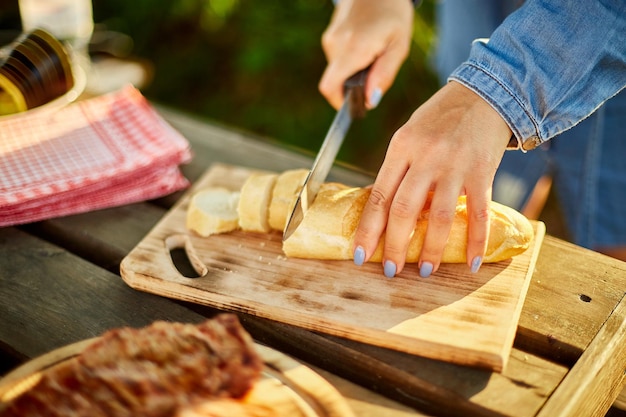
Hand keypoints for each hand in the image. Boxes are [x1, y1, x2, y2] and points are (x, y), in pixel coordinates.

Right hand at [319, 0, 413, 108]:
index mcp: (353, 49)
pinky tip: (367, 44)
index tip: (355, 105)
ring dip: (354, 70)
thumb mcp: (398, 46)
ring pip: (338, 69)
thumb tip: (370, 101)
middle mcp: (336, 44)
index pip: (330, 87)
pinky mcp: (330, 34)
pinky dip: (351, 59)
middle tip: (376, 69)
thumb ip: (384, 75)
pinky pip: (338, 57)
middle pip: (337, 81)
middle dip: (354, 84)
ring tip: (374, 52)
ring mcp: (330, 38)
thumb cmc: (393, 14)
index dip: (339, 102)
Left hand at [352, 81, 512, 276]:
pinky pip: (478, 213)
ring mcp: (455, 164)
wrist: (484, 93)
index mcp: (401, 147)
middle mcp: (425, 156)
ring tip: (425, 271)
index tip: (360, 255)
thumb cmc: (440, 118)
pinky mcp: (483, 171)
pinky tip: (473, 261)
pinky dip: (476, 240)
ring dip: (430, 248)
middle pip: (403, 209)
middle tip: (390, 271)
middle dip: (394, 245)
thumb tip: (384, 210)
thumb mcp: (409, 135)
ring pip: (438, 215)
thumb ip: (398, 169)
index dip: (368, 229)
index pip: (379, 195)